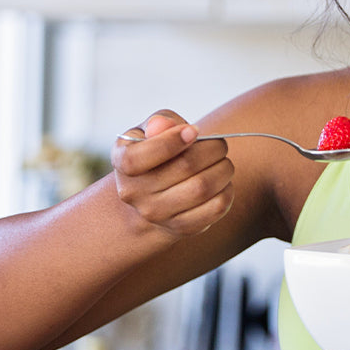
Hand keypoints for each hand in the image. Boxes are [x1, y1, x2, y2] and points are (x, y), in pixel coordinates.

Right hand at [111, 110, 234, 238]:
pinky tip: (223, 182)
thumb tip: (164, 126)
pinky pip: (215, 208)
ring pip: (203, 188)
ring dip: (223, 169)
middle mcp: (134, 192)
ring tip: (223, 162)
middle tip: (220, 144)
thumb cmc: (156, 152)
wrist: (151, 197)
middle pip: (185, 167)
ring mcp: (156, 214)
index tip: (194, 131)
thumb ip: (159, 122)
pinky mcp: (181, 227)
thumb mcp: (150, 131)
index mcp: (123, 162)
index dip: (172, 141)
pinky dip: (227, 191)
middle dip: (212, 149)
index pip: (139, 157)